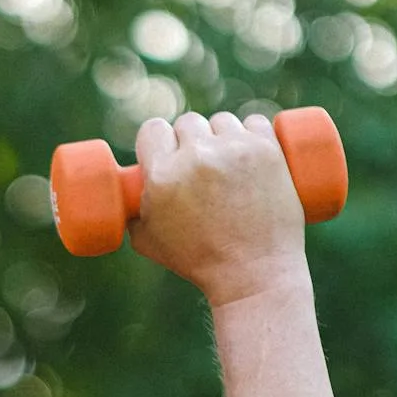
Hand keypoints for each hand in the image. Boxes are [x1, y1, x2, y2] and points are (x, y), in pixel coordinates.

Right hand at [126, 111, 308, 306]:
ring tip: (228, 162)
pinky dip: (252, 133)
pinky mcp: (267, 150)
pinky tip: (250, 148)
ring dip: (221, 136)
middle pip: (187, 123)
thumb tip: (129, 196)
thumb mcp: (148, 243)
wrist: (253, 274)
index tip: (168, 152)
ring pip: (221, 121)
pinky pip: (255, 121)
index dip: (159, 140)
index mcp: (163, 175)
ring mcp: (235, 150)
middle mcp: (197, 156)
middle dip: (191, 140)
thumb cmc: (199, 263)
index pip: (153, 130)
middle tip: (200, 164)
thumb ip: (133, 213)